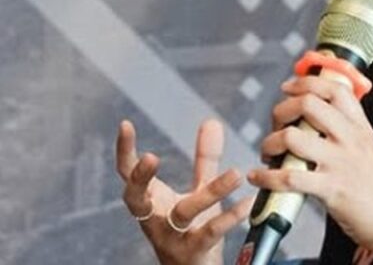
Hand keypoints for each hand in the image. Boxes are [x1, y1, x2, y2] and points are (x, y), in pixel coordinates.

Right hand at [116, 119, 254, 264]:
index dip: (124, 150)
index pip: (127, 173)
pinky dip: (229, 218)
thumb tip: (212, 122)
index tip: (125, 124)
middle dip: (140, 178)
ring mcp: (171, 237)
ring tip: (235, 174)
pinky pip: (210, 233)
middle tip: (151, 157)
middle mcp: (154, 219)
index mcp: (150, 201)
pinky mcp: (193, 251)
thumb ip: (204, 159)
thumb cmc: (191, 229)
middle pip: (137, 198)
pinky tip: (247, 203)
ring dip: (210, 193)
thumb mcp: (196, 190)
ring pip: (183, 213)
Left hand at [247, 75, 372, 256]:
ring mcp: (340, 162)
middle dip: (281, 110)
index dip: (306, 82)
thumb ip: (349, 135)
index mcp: (361, 127)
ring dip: (270, 143)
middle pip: (308, 103)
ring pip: (292, 137)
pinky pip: (288, 176)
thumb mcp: (372, 151)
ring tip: (268, 152)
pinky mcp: (331, 189)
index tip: (289, 87)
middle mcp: (350, 139)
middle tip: (276, 124)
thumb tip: (319, 125)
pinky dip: (266, 176)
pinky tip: (259, 177)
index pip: (334, 89)